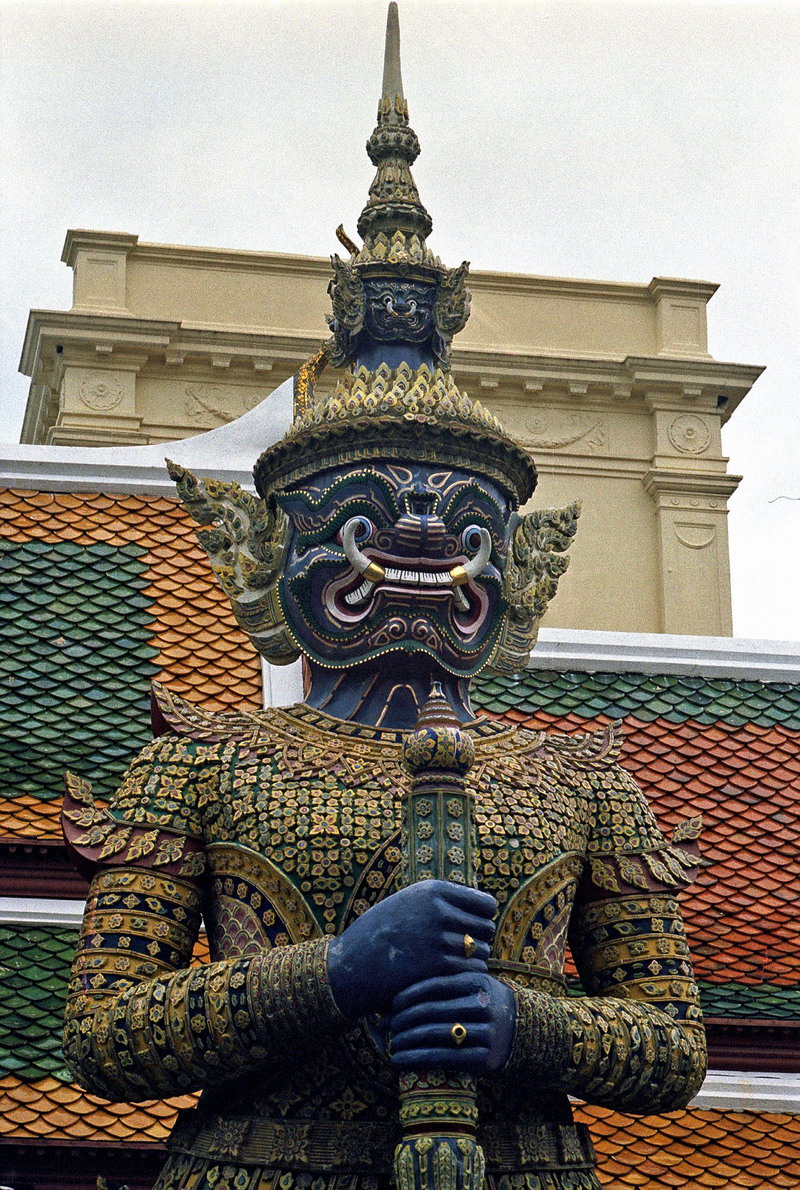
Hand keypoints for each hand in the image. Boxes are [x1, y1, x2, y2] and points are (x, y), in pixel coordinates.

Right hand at [327, 880, 496, 1019]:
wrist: (351, 966)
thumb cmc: (381, 935)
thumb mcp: (407, 904)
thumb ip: (441, 902)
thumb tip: (484, 908)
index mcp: (433, 890)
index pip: (485, 904)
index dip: (481, 919)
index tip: (470, 930)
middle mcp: (438, 910)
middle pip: (486, 928)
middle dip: (477, 940)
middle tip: (460, 952)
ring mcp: (438, 939)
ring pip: (482, 952)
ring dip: (472, 961)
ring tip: (452, 965)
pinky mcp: (436, 967)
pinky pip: (471, 971)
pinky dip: (464, 977)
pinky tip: (448, 978)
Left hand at [388, 971, 515, 1074]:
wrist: (521, 1032)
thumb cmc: (481, 1006)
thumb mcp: (470, 987)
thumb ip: (442, 987)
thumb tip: (392, 1001)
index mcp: (476, 981)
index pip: (432, 986)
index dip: (406, 997)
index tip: (389, 1008)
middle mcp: (483, 1005)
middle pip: (431, 1011)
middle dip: (402, 1020)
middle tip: (386, 1027)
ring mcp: (486, 1033)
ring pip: (434, 1034)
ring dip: (405, 1040)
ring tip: (390, 1044)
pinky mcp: (486, 1059)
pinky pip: (444, 1058)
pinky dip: (416, 1059)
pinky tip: (398, 1061)